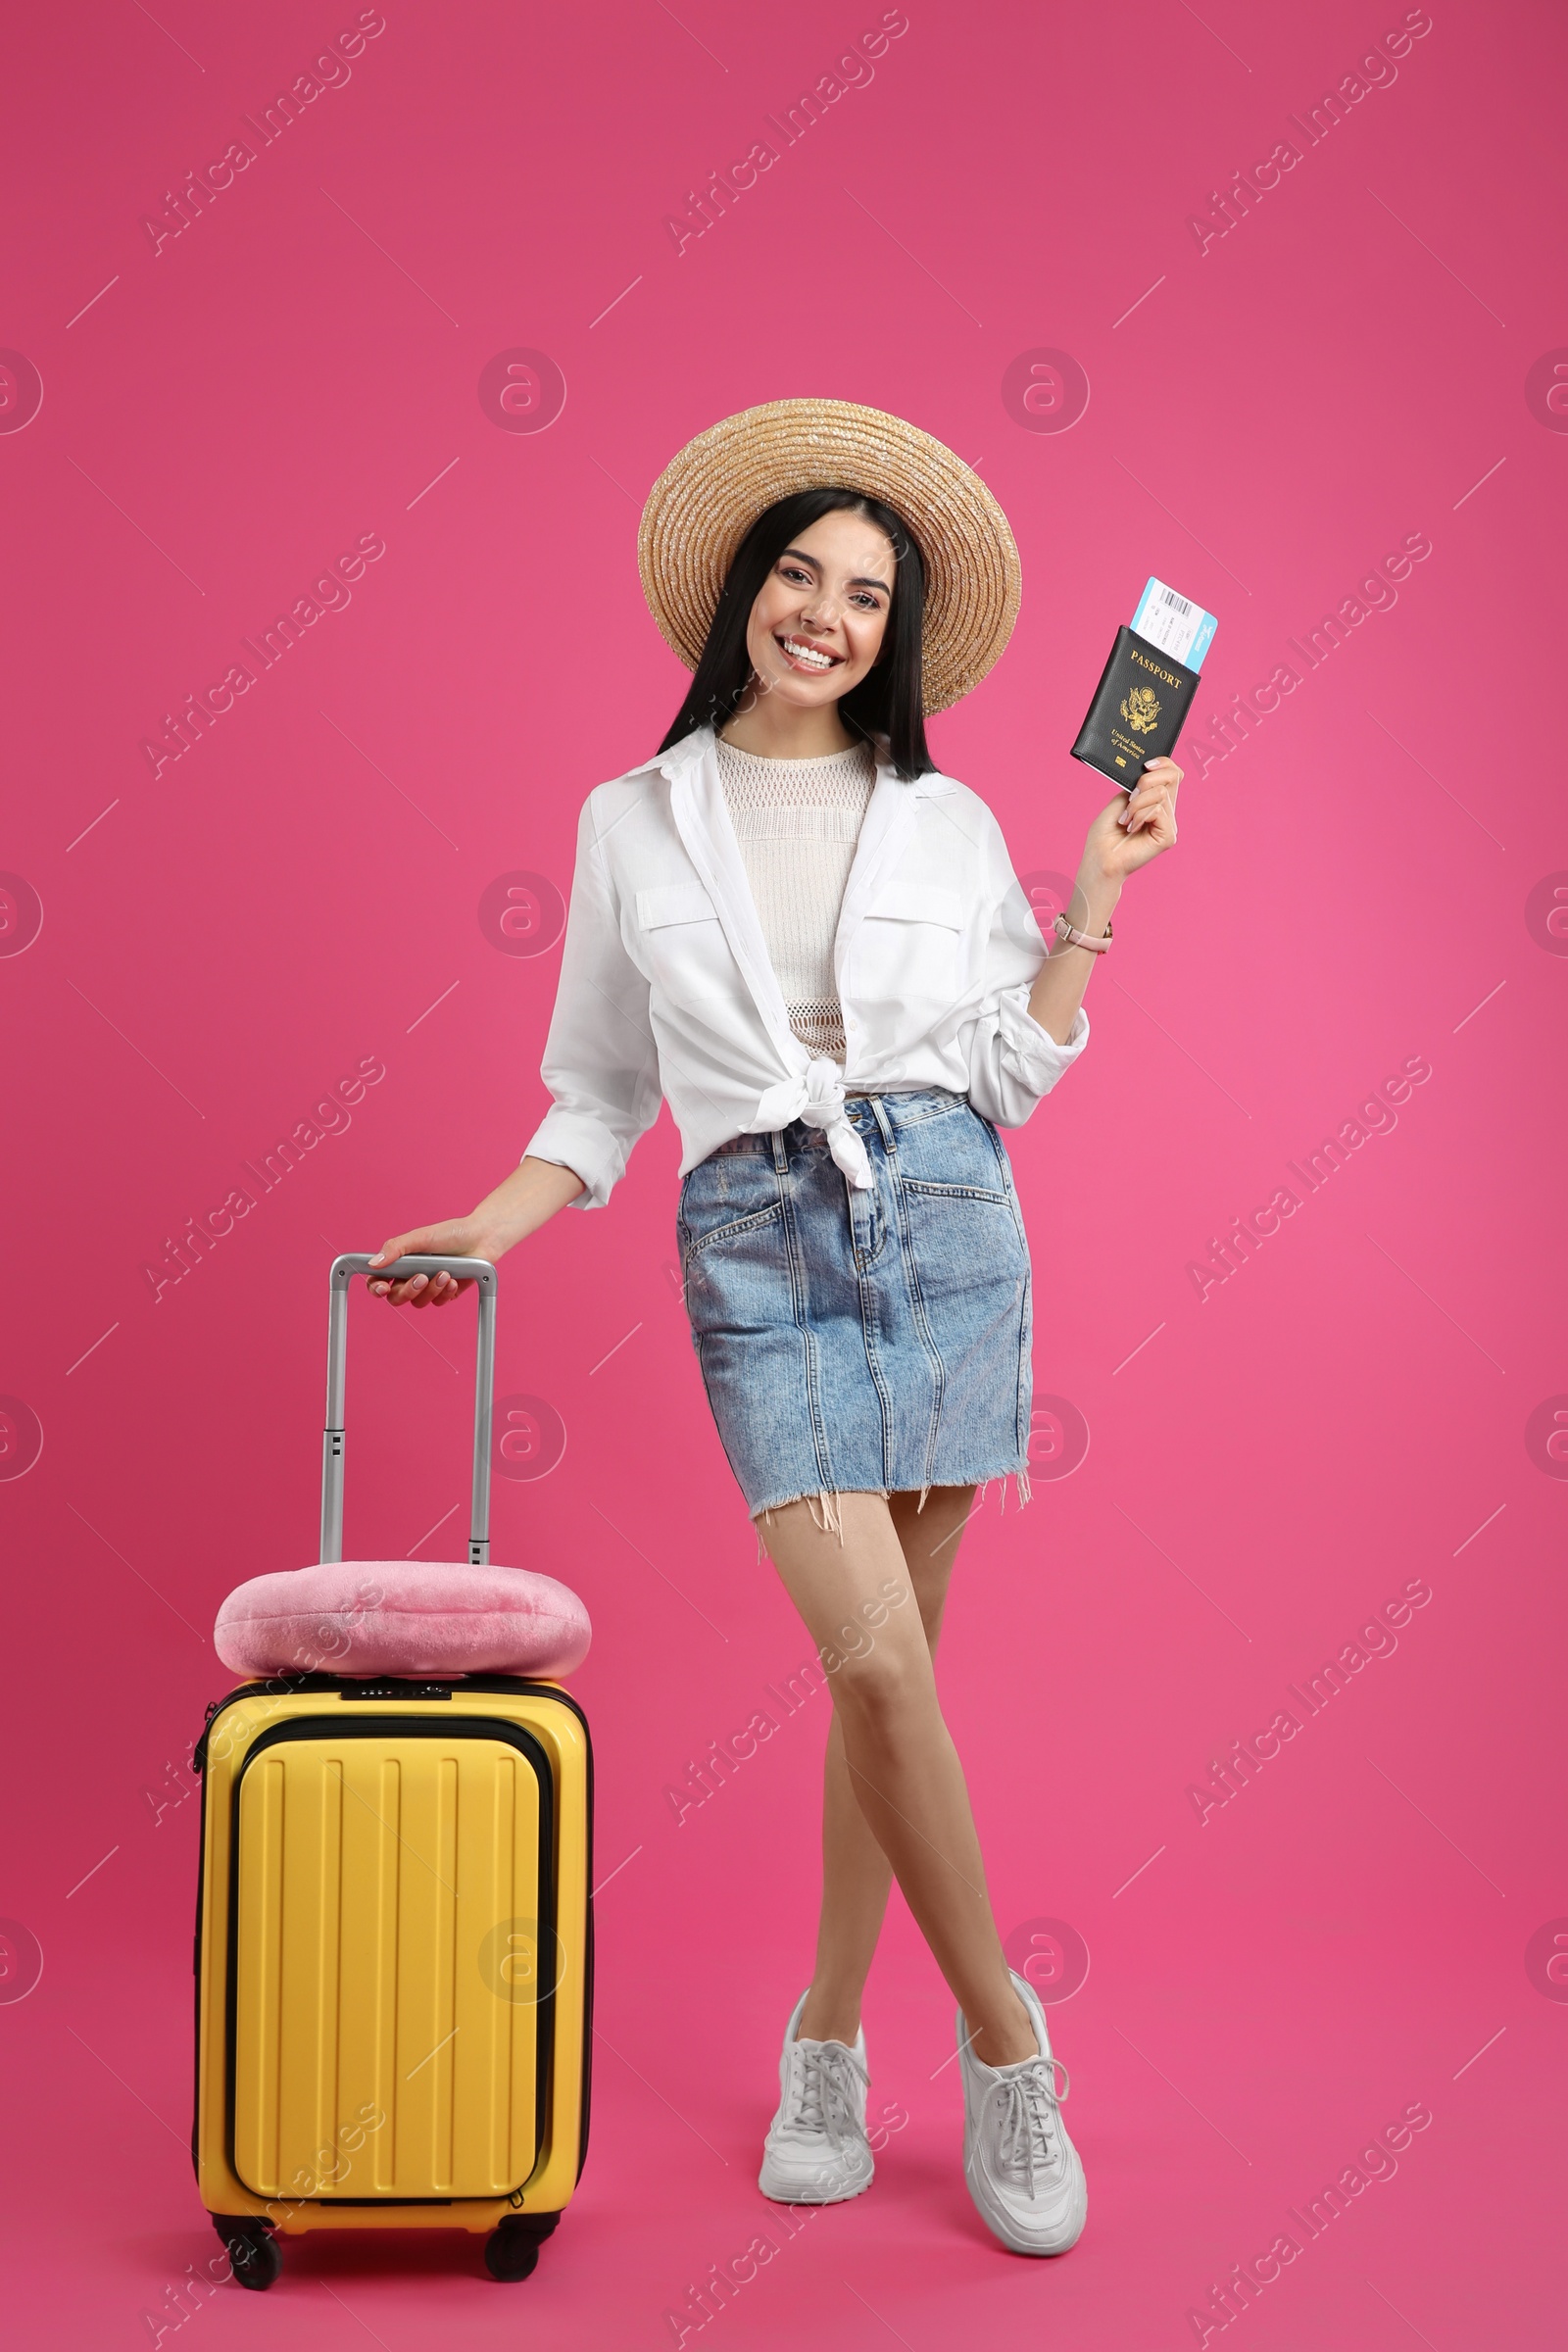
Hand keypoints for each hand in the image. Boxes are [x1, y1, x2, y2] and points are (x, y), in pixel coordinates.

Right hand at [367, 1218, 488, 1307]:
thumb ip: (396, 1248)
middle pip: (397, 1298)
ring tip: (445, 1273)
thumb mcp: (420, 1237)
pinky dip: (446, 1292)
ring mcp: (428, 1287)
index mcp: (401, 1263)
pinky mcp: (445, 1293)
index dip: (376, 1288)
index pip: (379, 1281)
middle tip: (422, 1277)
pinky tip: (454, 1279)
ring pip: (418, 1303)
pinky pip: (438, 1302)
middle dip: (408, 1290)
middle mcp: (412, 1276)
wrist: (482, 1238)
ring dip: (431, 1289)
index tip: (383, 1288)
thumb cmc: (450, 1233)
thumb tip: (374, 1263)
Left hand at [1083, 755, 1180, 882]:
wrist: (1099, 860)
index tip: (1146, 765)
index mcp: (1156, 802)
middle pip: (1173, 777)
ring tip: (1125, 819)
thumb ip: (1137, 785)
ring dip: (1136, 803)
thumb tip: (1150, 770)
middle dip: (1146, 781)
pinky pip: (1157, 810)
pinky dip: (1139, 815)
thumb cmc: (1105, 835)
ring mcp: (1169, 825)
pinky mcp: (1168, 837)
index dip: (1164, 763)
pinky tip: (1130, 827)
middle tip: (1129, 798)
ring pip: (1161, 793)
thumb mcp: (1120, 800)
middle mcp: (1166, 812)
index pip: (1174, 774)